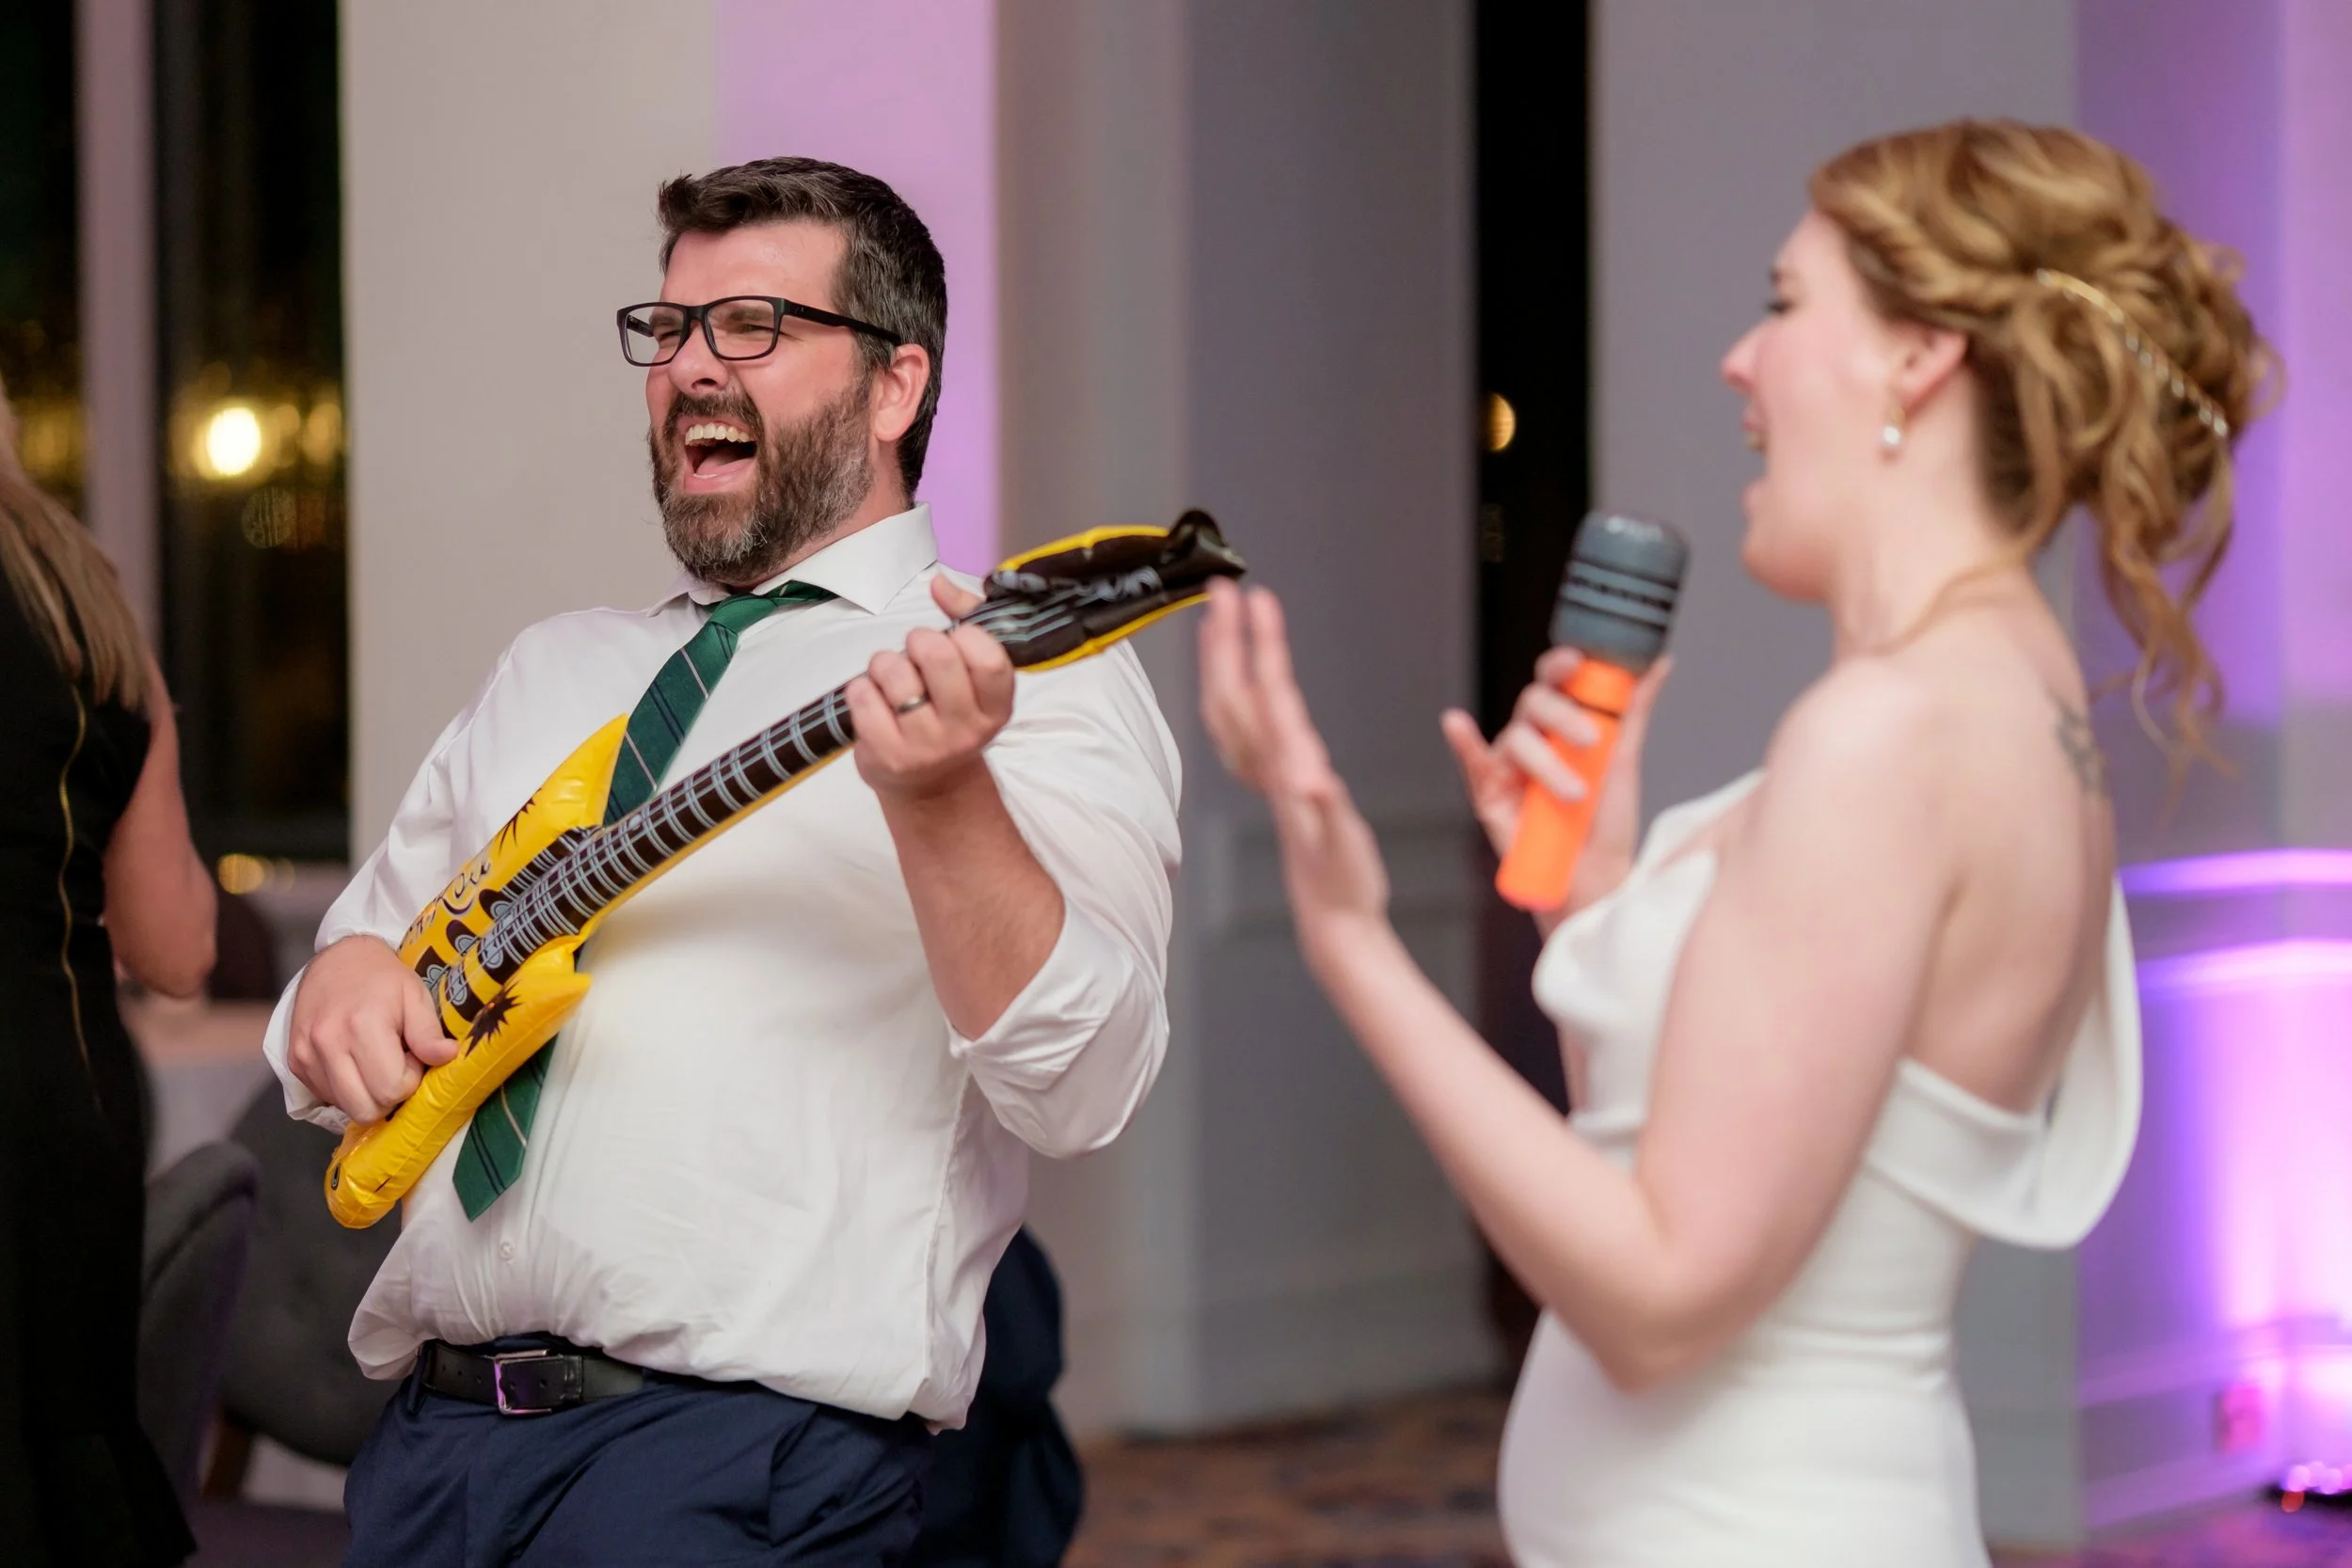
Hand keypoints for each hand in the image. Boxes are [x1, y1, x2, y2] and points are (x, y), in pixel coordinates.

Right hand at [286, 934, 458, 1122]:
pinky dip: (346, 1089)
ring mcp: (305, 1054)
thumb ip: (429, 1032)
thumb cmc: (382, 979)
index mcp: (362, 1026)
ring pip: (344, 1107)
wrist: (336, 959)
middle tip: (395, 1065)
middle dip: (388, 1095)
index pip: (391, 1089)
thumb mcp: (414, 996)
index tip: (411, 1056)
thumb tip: (447, 1057)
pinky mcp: (295, 1061)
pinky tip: (354, 1061)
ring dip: (366, 1093)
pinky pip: (326, 1096)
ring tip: (374, 1061)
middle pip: (365, 1109)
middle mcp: (327, 1043)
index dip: (409, 1079)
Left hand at [848, 576, 1017, 801]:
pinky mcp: (888, 757)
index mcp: (997, 707)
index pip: (990, 659)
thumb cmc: (948, 712)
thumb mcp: (971, 675)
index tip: (954, 639)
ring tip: (890, 679)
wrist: (930, 786)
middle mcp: (967, 731)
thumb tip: (939, 582)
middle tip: (915, 652)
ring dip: (884, 665)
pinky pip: (863, 697)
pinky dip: (861, 689)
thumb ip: (965, 619)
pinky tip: (873, 700)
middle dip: (918, 641)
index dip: (966, 636)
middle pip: (938, 658)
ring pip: (894, 673)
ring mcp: (927, 747)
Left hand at [1198, 580, 1389, 949]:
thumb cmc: (1343, 885)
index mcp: (1288, 768)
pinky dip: (1236, 699)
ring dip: (1223, 662)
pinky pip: (1244, 731)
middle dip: (1227, 638)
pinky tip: (1242, 691)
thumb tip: (1312, 778)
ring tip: (1218, 623)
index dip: (1263, 643)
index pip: (1269, 691)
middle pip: (1235, 691)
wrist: (1335, 925)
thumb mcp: (1340, 843)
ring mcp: (1269, 778)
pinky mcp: (1277, 788)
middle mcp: (1271, 768)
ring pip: (1231, 709)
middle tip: (1222, 589)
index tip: (1259, 598)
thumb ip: (1324, 810)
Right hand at [1439, 647, 1671, 920]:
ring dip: (1546, 763)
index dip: (1561, 664)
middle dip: (1563, 717)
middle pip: (1535, 703)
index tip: (1578, 660)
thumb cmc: (1608, 823)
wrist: (1597, 879)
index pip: (1556, 682)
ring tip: (1574, 796)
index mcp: (1563, 723)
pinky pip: (1473, 763)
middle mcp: (1533, 737)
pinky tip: (1456, 723)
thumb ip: (1634, 709)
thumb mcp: (1625, 759)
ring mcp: (1510, 765)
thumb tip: (1660, 662)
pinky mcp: (1490, 794)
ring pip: (1517, 738)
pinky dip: (1463, 743)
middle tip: (1592, 742)